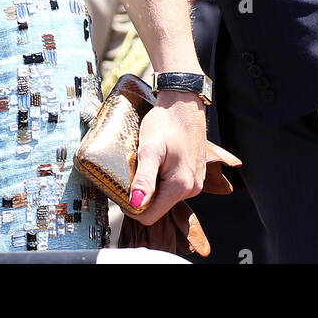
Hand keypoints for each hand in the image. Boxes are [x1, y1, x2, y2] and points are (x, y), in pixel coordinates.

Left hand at [125, 92, 207, 224]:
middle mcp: (192, 188)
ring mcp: (196, 181)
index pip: (150, 216)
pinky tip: (157, 161)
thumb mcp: (149, 149)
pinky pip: (175, 186)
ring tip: (145, 164)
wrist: (184, 100)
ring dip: (153, 186)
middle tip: (132, 171)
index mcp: (180, 186)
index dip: (132, 207)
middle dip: (142, 195)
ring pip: (166, 197)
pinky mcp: (196, 172)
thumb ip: (143, 179)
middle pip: (159, 208)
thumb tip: (135, 205)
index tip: (121, 189)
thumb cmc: (166, 121)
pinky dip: (163, 179)